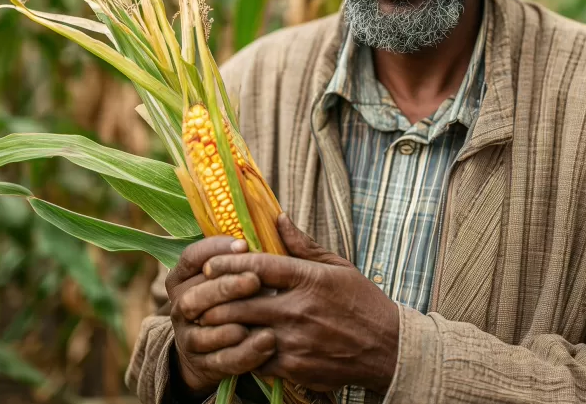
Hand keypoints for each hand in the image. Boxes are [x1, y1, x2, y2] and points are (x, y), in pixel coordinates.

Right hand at [166, 236, 276, 392]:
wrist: (223, 349)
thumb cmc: (242, 298)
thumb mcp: (248, 272)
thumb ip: (263, 250)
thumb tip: (282, 218)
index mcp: (185, 277)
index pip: (192, 258)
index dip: (214, 250)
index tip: (243, 244)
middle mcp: (180, 305)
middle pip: (193, 294)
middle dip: (224, 287)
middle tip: (254, 281)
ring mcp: (188, 336)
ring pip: (202, 329)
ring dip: (232, 322)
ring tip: (262, 316)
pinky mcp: (203, 364)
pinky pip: (221, 360)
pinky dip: (244, 353)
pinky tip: (268, 342)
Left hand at [199, 214, 399, 392]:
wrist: (388, 349)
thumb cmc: (363, 302)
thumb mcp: (339, 267)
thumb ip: (304, 245)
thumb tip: (278, 218)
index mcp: (310, 279)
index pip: (258, 266)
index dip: (227, 263)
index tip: (209, 264)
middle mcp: (299, 309)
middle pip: (241, 302)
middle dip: (213, 300)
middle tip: (198, 298)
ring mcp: (296, 340)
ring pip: (243, 333)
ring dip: (223, 328)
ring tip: (208, 323)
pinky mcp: (296, 367)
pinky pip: (256, 360)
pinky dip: (243, 352)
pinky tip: (237, 345)